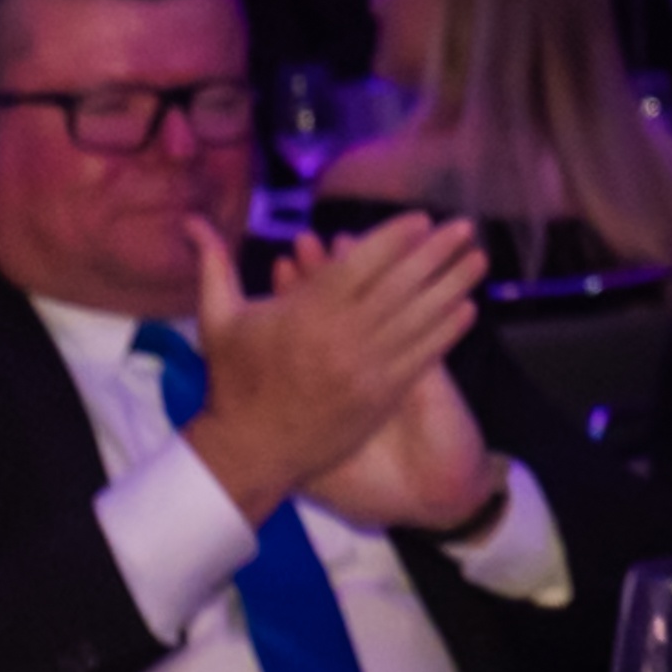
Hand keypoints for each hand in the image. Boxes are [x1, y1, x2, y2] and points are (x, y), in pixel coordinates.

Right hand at [178, 212, 483, 525]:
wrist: (251, 452)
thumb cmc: (234, 382)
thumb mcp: (219, 321)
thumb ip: (214, 265)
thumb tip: (191, 219)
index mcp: (304, 312)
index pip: (360, 263)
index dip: (394, 238)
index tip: (422, 219)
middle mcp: (340, 336)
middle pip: (399, 285)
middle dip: (436, 253)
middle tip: (466, 227)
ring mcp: (364, 368)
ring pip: (419, 318)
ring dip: (453, 285)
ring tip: (480, 260)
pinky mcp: (380, 397)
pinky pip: (421, 357)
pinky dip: (446, 332)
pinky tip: (468, 309)